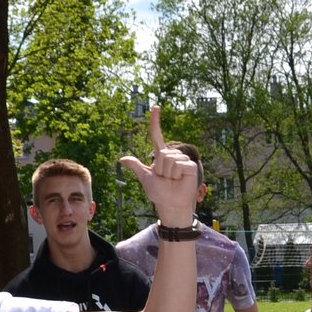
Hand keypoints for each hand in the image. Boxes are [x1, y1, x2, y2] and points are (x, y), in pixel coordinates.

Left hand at [119, 107, 199, 224]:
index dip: (155, 121)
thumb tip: (121, 159)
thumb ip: (136, 166)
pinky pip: (179, 165)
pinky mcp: (190, 166)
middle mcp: (172, 155)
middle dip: (160, 169)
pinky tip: (180, 180)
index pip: (156, 135)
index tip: (155, 107)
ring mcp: (182, 160)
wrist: (170, 204)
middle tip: (165, 178)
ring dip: (168, 173)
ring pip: (169, 159)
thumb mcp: (145, 178)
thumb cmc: (159, 193)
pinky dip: (177, 175)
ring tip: (172, 180)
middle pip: (161, 153)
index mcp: (161, 156)